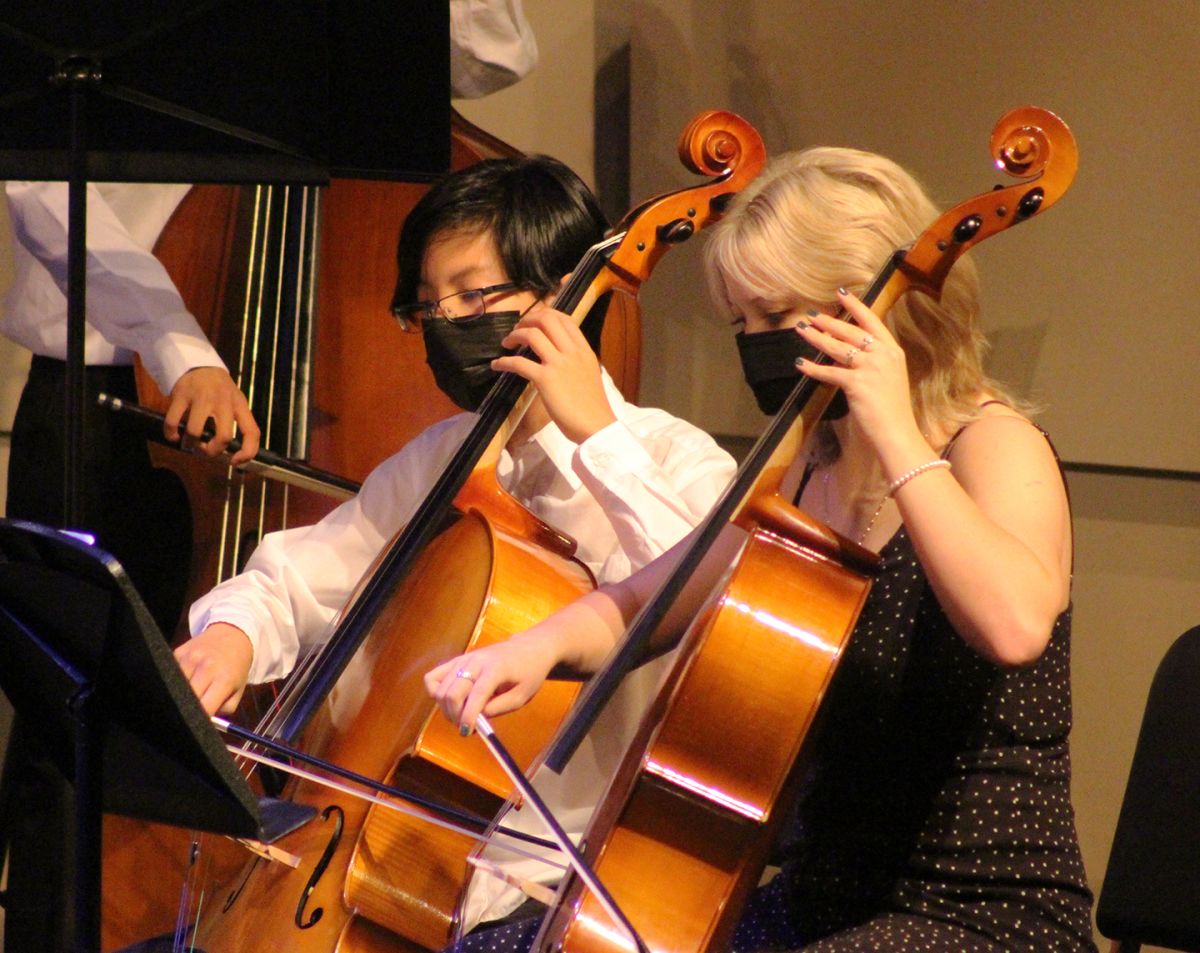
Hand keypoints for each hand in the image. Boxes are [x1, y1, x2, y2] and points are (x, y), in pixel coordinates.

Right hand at [164, 366, 260, 464]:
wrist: (199, 363)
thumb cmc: (219, 389)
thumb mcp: (234, 401)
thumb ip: (234, 422)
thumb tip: (232, 455)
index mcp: (239, 405)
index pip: (252, 432)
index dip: (247, 452)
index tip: (235, 462)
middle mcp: (223, 401)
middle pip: (224, 437)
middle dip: (212, 451)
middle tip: (205, 451)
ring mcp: (201, 397)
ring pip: (195, 432)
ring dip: (190, 445)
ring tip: (189, 443)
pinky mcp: (180, 395)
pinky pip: (172, 422)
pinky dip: (171, 435)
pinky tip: (174, 436)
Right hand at [174, 622, 253, 715]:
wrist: (233, 634)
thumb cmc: (235, 668)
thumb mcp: (237, 690)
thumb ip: (222, 709)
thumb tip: (203, 723)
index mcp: (223, 679)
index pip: (204, 708)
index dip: (198, 720)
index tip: (194, 727)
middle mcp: (205, 667)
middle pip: (185, 699)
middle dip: (185, 710)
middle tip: (185, 716)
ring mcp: (189, 658)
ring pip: (173, 688)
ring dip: (177, 696)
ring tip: (184, 697)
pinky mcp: (177, 652)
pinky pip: (169, 674)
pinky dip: (172, 683)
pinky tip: (180, 683)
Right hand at [424, 632, 561, 733]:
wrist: (530, 648)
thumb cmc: (530, 673)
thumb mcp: (522, 696)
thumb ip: (499, 708)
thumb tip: (476, 718)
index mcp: (495, 669)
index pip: (476, 695)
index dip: (468, 717)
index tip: (468, 732)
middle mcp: (475, 661)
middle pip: (452, 692)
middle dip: (455, 715)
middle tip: (468, 726)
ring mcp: (463, 659)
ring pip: (440, 687)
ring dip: (446, 708)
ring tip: (461, 715)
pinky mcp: (457, 660)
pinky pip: (433, 677)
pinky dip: (436, 692)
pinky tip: (450, 701)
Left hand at [490, 304, 616, 443]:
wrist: (596, 426)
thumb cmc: (593, 406)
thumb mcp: (589, 373)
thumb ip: (575, 360)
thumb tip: (559, 355)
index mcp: (584, 350)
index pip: (565, 319)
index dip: (545, 314)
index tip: (533, 320)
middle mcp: (572, 352)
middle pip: (547, 319)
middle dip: (527, 319)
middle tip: (517, 329)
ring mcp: (558, 364)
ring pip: (532, 334)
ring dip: (514, 335)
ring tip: (506, 343)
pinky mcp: (545, 379)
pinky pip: (519, 363)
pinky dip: (504, 362)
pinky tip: (497, 365)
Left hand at [794, 291, 922, 454]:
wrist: (897, 433)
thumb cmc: (891, 410)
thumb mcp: (887, 379)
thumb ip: (872, 363)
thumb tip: (845, 355)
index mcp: (893, 351)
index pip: (872, 322)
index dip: (855, 307)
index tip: (841, 294)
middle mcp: (883, 355)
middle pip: (851, 331)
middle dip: (828, 322)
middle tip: (811, 315)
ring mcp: (871, 368)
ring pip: (837, 347)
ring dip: (816, 337)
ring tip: (801, 330)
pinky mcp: (857, 383)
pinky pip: (829, 372)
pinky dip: (812, 368)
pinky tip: (800, 362)